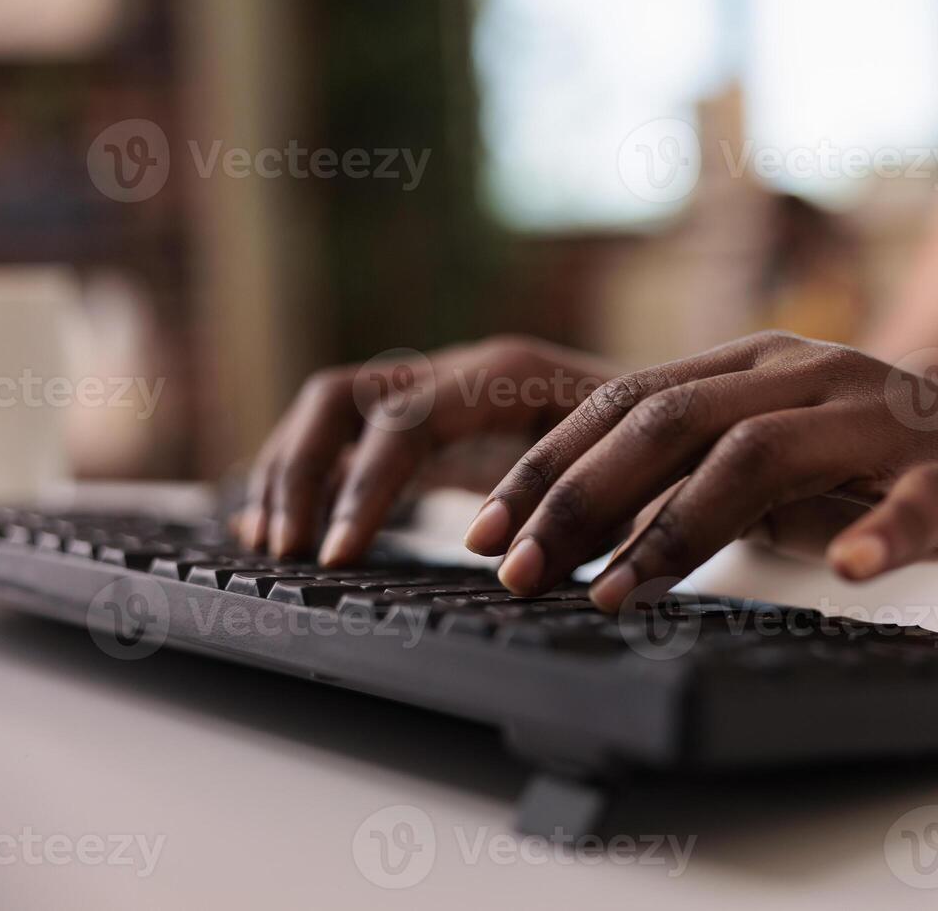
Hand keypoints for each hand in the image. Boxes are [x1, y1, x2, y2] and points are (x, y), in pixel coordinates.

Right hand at [239, 337, 619, 563]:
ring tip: (268, 546)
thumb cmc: (652, 453)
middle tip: (287, 553)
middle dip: (299, 473)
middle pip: (339, 398)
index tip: (338, 556)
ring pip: (328, 411)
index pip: (403, 420)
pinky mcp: (425, 425)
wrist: (669, 423)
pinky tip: (278, 527)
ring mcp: (433, 392)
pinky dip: (306, 476)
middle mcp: (455, 372)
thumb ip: (574, 516)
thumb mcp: (626, 483)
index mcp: (503, 375)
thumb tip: (508, 564)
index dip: (362, 487)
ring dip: (288, 472)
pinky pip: (342, 436)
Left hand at [464, 331, 937, 610]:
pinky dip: (881, 534)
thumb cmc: (893, 473)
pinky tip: (850, 571)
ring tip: (619, 593)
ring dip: (681, 527)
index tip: (485, 531)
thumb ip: (698, 481)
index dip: (550, 465)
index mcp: (759, 368)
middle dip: (582, 495)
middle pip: (673, 420)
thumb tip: (586, 535)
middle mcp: (810, 375)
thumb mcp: (780, 470)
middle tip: (520, 570)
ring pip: (766, 455)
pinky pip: (915, 501)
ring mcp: (885, 420)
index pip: (629, 401)